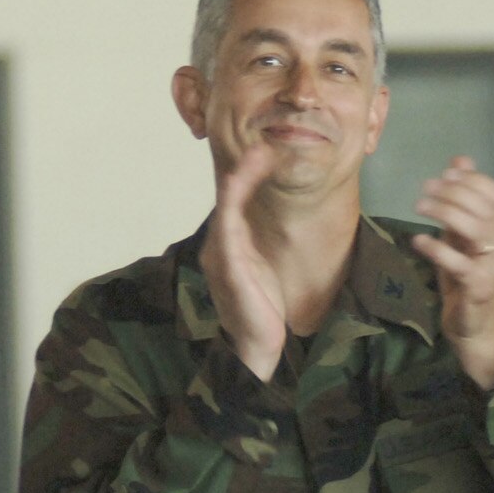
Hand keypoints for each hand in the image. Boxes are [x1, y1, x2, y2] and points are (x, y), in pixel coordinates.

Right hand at [201, 146, 287, 380]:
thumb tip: (274, 230)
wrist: (257, 346)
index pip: (235, 204)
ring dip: (239, 180)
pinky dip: (231, 204)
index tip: (264, 154)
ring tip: (255, 156)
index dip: (247, 177)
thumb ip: (262, 248)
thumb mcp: (264, 271)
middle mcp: (219, 248)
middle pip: (228, 201)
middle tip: (261, 146)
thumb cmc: (261, 311)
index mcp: (229, 247)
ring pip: (227, 209)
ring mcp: (220, 257)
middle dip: (243, 171)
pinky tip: (236, 185)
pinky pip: (227, 229)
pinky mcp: (226, 267)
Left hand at [412, 156, 493, 388]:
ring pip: (477, 230)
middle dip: (455, 192)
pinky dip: (438, 249)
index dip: (475, 180)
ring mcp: (492, 265)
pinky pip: (460, 264)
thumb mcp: (461, 235)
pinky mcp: (478, 286)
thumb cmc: (465, 276)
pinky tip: (418, 240)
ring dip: (447, 213)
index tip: (447, 172)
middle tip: (425, 188)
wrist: (473, 322)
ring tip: (419, 207)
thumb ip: (461, 202)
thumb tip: (459, 162)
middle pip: (486, 208)